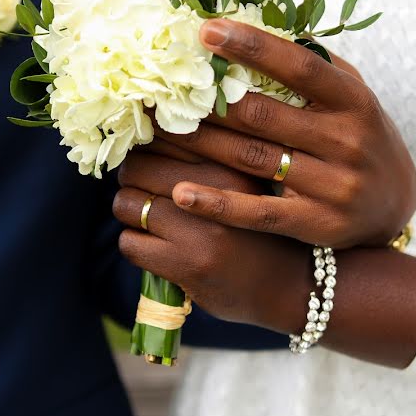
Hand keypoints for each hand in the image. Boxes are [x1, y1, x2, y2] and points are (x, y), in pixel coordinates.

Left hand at [113, 151, 311, 330]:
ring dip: (130, 213)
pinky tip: (156, 249)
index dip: (145, 146)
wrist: (289, 286)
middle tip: (144, 192)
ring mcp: (201, 228)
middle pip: (137, 166)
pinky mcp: (187, 264)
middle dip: (132, 180)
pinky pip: (129, 243)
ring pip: (126, 204)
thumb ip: (205, 156)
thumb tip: (145, 129)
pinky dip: (135, 245)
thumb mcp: (244, 181)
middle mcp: (216, 187)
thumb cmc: (256, 226)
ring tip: (150, 221)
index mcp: (229, 159)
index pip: (162, 134)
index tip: (149, 158)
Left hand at [154, 18, 415, 248]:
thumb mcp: (351, 96)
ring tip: (158, 129)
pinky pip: (259, 213)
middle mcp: (347, 140)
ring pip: (253, 158)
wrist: (395, 207)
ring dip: (200, 143)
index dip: (252, 46)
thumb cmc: (360, 138)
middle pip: (263, 114)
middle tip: (162, 86)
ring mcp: (334, 185)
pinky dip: (218, 204)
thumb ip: (314, 65)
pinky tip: (180, 193)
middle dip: (208, 99)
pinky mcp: (318, 223)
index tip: (206, 30)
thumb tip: (259, 22)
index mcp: (353, 100)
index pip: (299, 67)